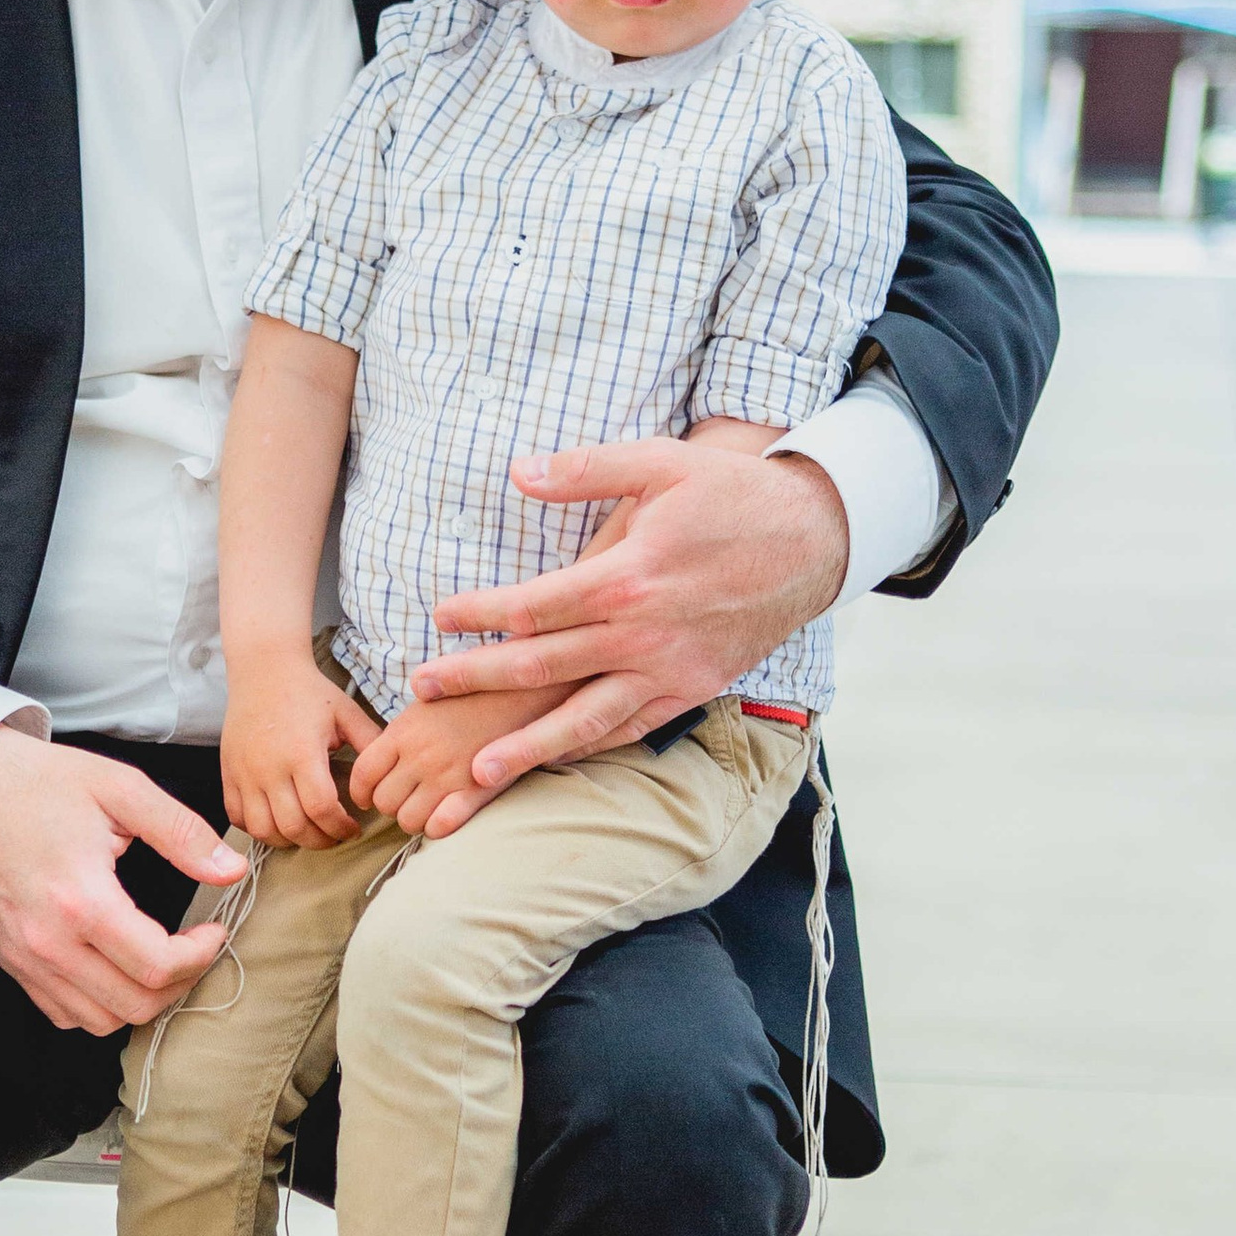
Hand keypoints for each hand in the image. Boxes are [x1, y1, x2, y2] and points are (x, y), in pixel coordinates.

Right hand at [0, 726, 244, 1034]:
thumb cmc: (43, 782)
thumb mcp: (121, 789)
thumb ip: (181, 833)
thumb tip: (231, 871)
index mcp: (80, 899)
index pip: (157, 965)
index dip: (201, 955)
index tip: (213, 930)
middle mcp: (48, 941)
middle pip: (135, 1005)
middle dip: (181, 983)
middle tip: (195, 948)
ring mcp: (25, 957)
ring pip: (100, 1021)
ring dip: (142, 1000)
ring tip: (160, 960)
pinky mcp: (12, 961)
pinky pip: (64, 1014)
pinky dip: (99, 1005)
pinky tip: (116, 967)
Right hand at [221, 651, 377, 850]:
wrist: (263, 669)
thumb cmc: (308, 692)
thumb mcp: (347, 713)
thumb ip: (371, 744)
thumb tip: (387, 779)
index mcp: (302, 753)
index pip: (321, 809)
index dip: (340, 827)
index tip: (352, 827)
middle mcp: (269, 768)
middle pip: (293, 826)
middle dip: (319, 840)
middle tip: (333, 835)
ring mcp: (245, 773)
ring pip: (262, 829)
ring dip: (288, 839)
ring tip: (306, 832)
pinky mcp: (228, 773)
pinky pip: (237, 817)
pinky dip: (257, 828)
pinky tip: (276, 821)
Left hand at [345, 684, 540, 838]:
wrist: (521, 691)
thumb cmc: (471, 696)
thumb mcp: (427, 701)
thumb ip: (400, 730)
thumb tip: (374, 751)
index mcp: (404, 732)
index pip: (363, 774)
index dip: (360, 792)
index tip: (366, 797)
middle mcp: (421, 756)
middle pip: (383, 802)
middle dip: (389, 805)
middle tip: (403, 799)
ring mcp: (448, 776)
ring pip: (408, 820)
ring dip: (413, 819)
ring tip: (424, 808)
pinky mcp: (476, 791)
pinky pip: (440, 826)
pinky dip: (436, 828)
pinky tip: (443, 817)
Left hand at [408, 435, 847, 789]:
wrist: (814, 540)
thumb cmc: (733, 495)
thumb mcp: (660, 463)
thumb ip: (586, 470)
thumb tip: (517, 471)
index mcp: (626, 578)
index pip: (533, 606)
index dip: (480, 614)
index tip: (439, 616)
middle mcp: (643, 635)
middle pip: (541, 667)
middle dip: (475, 680)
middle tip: (421, 689)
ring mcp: (669, 670)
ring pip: (584, 719)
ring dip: (526, 747)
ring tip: (475, 772)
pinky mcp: (693, 689)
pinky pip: (631, 728)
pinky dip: (588, 747)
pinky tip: (552, 759)